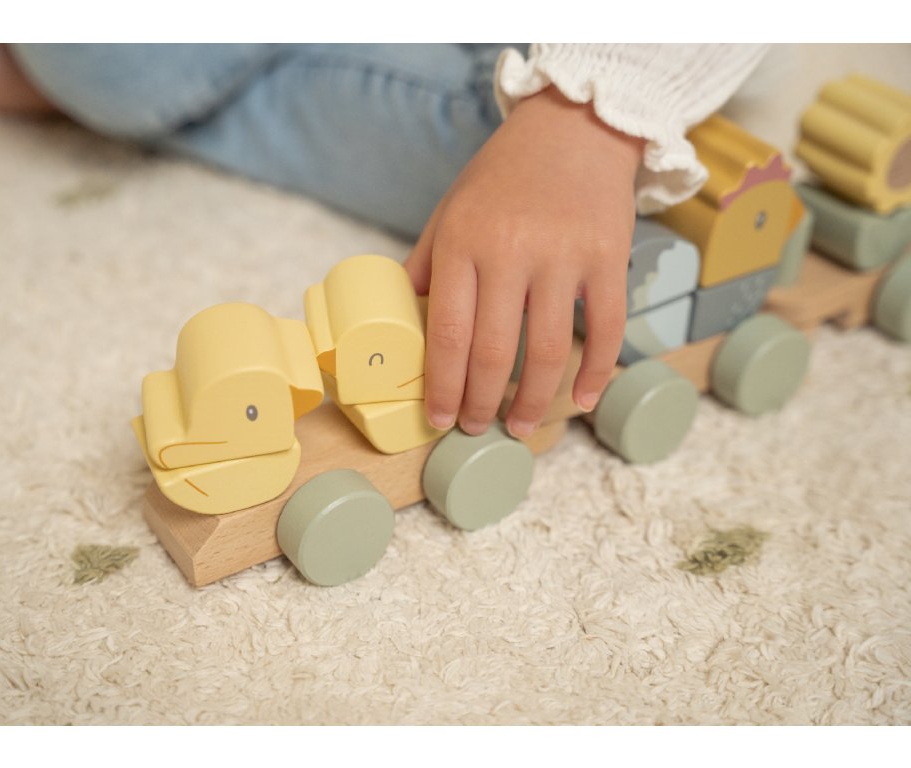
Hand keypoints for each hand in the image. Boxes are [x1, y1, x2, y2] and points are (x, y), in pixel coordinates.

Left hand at [405, 85, 642, 437]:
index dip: (443, 386)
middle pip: (493, 353)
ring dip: (533, 402)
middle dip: (481, 404)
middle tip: (477, 429)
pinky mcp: (609, 257)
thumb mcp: (450, 211)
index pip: (447, 334)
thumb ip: (427, 265)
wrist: (575, 125)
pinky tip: (582, 400)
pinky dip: (595, 372)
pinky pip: (606, 329)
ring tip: (522, 427)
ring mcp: (564, 255)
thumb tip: (401, 319)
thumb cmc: (504, 174)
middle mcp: (510, 250)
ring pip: (548, 352)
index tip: (439, 418)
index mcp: (462, 242)